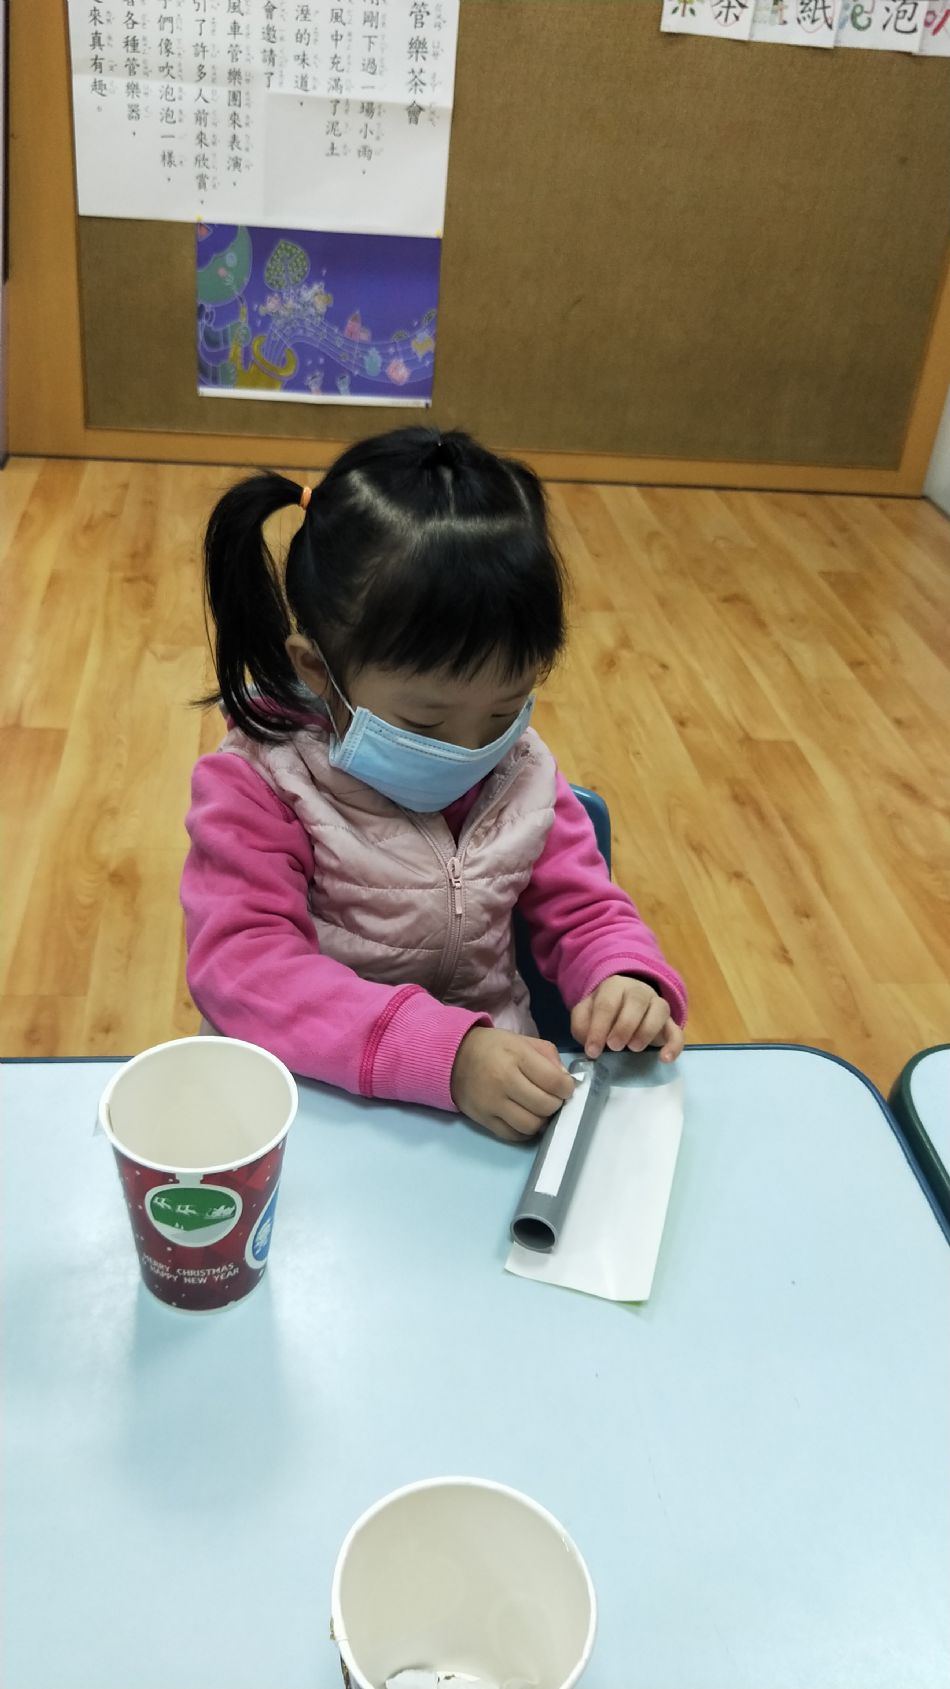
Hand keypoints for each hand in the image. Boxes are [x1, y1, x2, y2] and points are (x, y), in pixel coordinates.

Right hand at [451, 1027, 574, 1142]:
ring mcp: (493, 1103)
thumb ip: (548, 1057)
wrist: (453, 1058)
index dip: (567, 1088)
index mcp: (517, 1056)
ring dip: (541, 1120)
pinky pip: (514, 1135)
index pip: (554, 1081)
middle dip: (555, 1104)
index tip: (564, 1087)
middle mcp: (504, 1081)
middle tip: (551, 1098)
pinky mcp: (484, 1119)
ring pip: (531, 1125)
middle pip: (545, 1106)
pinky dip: (524, 1131)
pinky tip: (524, 1118)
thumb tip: (566, 1081)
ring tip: (538, 1109)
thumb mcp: (522, 1041)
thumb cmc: (493, 1048)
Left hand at [571, 976, 683, 1063]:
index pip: (607, 1004)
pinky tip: (664, 1059)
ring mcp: (657, 1005)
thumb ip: (582, 1024)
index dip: (599, 1028)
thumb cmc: (604, 1011)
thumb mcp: (586, 1013)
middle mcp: (638, 991)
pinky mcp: (670, 1023)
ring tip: (633, 1048)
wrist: (625, 1003)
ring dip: (646, 1031)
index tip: (593, 1051)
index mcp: (614, 986)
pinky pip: (677, 1031)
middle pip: (636, 1002)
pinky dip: (674, 1046)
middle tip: (613, 1047)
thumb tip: (588, 1041)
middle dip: (624, 1027)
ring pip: (659, 1011)